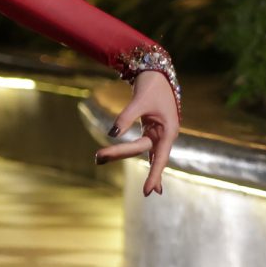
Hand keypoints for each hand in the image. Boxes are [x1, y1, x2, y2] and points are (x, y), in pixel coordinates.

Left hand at [96, 70, 177, 195]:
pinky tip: (147, 183)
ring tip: (98, 158)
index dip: (154, 175)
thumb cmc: (152, 86)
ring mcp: (158, 134)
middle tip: (97, 157)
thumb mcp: (140, 100)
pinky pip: (143, 148)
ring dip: (119, 153)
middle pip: (141, 150)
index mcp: (168, 131)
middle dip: (119, 153)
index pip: (159, 158)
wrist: (157, 73)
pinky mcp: (151, 131)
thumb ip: (126, 117)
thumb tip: (111, 133)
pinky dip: (135, 157)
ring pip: (139, 149)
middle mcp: (165, 135)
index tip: (147, 192)